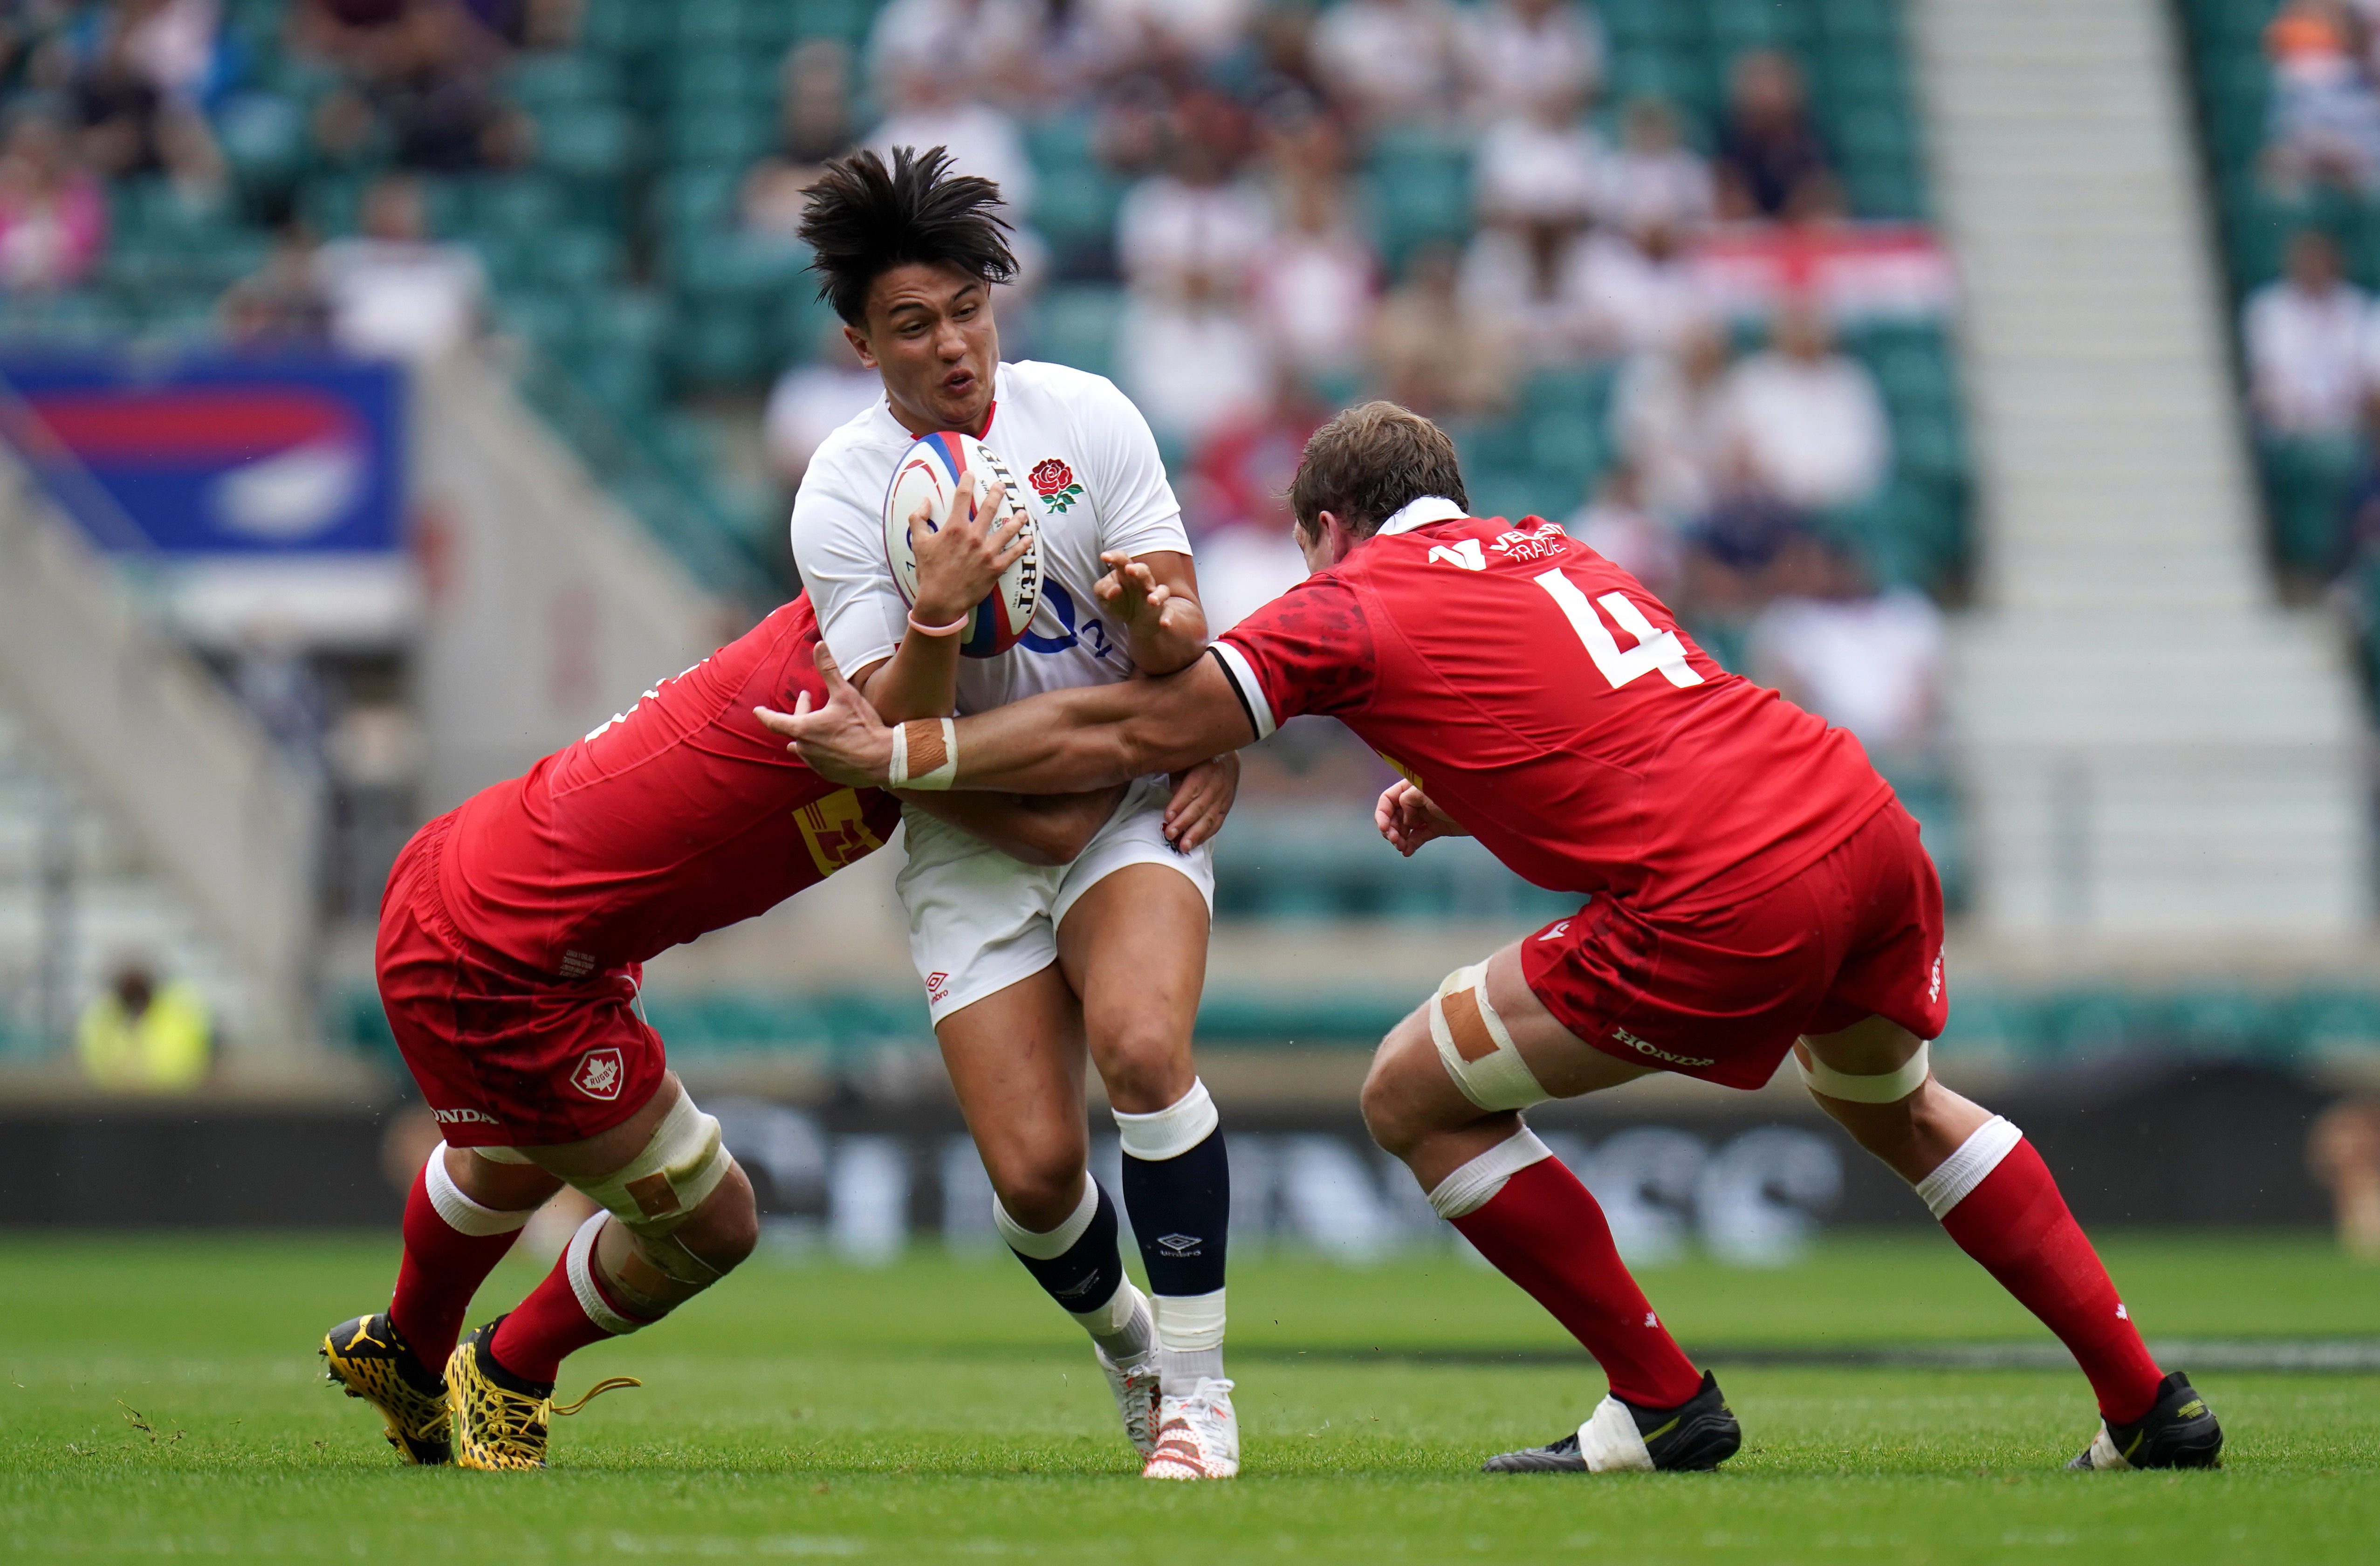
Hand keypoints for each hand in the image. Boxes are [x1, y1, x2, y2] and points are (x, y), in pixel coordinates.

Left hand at [755, 645, 896, 784]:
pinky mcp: (828, 773)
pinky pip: (817, 759)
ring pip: (804, 746)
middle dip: (799, 712)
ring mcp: (816, 763)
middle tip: (806, 699)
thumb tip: (819, 645)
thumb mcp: (845, 694)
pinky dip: (819, 749)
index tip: (757, 711)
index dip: (764, 715)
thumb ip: (829, 670)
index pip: (774, 721)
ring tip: (812, 726)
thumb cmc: (862, 726)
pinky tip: (830, 744)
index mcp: (803, 728)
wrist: (882, 758)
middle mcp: (805, 748)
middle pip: (794, 729)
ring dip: (807, 733)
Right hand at [911, 477, 1027, 624]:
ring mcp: (987, 552)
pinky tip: (1029, 538)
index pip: (961, 498)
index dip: (966, 482)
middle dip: (997, 493)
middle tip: (1003, 485)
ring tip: (1024, 512)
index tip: (970, 474)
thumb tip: (924, 502)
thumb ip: (918, 519)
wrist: (940, 600)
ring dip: (1017, 519)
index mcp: (954, 529)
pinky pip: (1013, 554)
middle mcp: (973, 537)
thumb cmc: (929, 572)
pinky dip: (1023, 545)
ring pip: (1007, 530)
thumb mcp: (918, 543)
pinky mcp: (995, 568)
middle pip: (989, 509)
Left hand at [1095, 550, 1197, 643]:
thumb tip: (1114, 590)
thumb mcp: (1103, 598)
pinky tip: (1164, 623)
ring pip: (1161, 590)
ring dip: (1158, 594)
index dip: (1115, 557)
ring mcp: (1154, 596)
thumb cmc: (1119, 602)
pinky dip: (1168, 617)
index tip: (1104, 557)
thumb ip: (1103, 590)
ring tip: (1151, 600)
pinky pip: (1168, 612)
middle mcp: (1142, 583)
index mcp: (1125, 574)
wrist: (1135, 622)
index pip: (1122, 560)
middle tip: (1129, 570)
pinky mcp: (1161, 611)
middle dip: (1138, 570)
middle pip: (1144, 571)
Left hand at [1164, 752, 1238, 851]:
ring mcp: (1224, 798)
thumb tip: (1172, 795)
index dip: (1179, 804)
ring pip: (1209, 819)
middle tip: (1170, 834)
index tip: (1167, 816)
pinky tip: (1195, 844)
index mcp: (1205, 770)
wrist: (1227, 756)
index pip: (1191, 789)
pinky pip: (1217, 824)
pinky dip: (1205, 835)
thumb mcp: (1187, 759)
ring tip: (1183, 847)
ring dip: (1195, 834)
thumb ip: (1179, 776)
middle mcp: (1217, 785)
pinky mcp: (1227, 807)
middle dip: (1184, 823)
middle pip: (1199, 807)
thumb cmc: (1199, 759)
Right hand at [1374, 778, 1459, 857]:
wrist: (1481, 807)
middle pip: (1394, 816)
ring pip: (1405, 828)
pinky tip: (1407, 853)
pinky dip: (1411, 845)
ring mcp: (1426, 815)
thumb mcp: (1425, 792)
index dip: (1382, 814)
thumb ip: (1408, 801)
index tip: (1384, 829)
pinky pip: (1418, 837)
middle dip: (1391, 829)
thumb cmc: (1454, 793)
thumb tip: (1407, 820)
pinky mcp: (1436, 828)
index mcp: (1411, 787)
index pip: (1388, 799)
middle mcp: (1416, 800)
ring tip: (1401, 847)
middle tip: (1394, 840)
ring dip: (1399, 839)